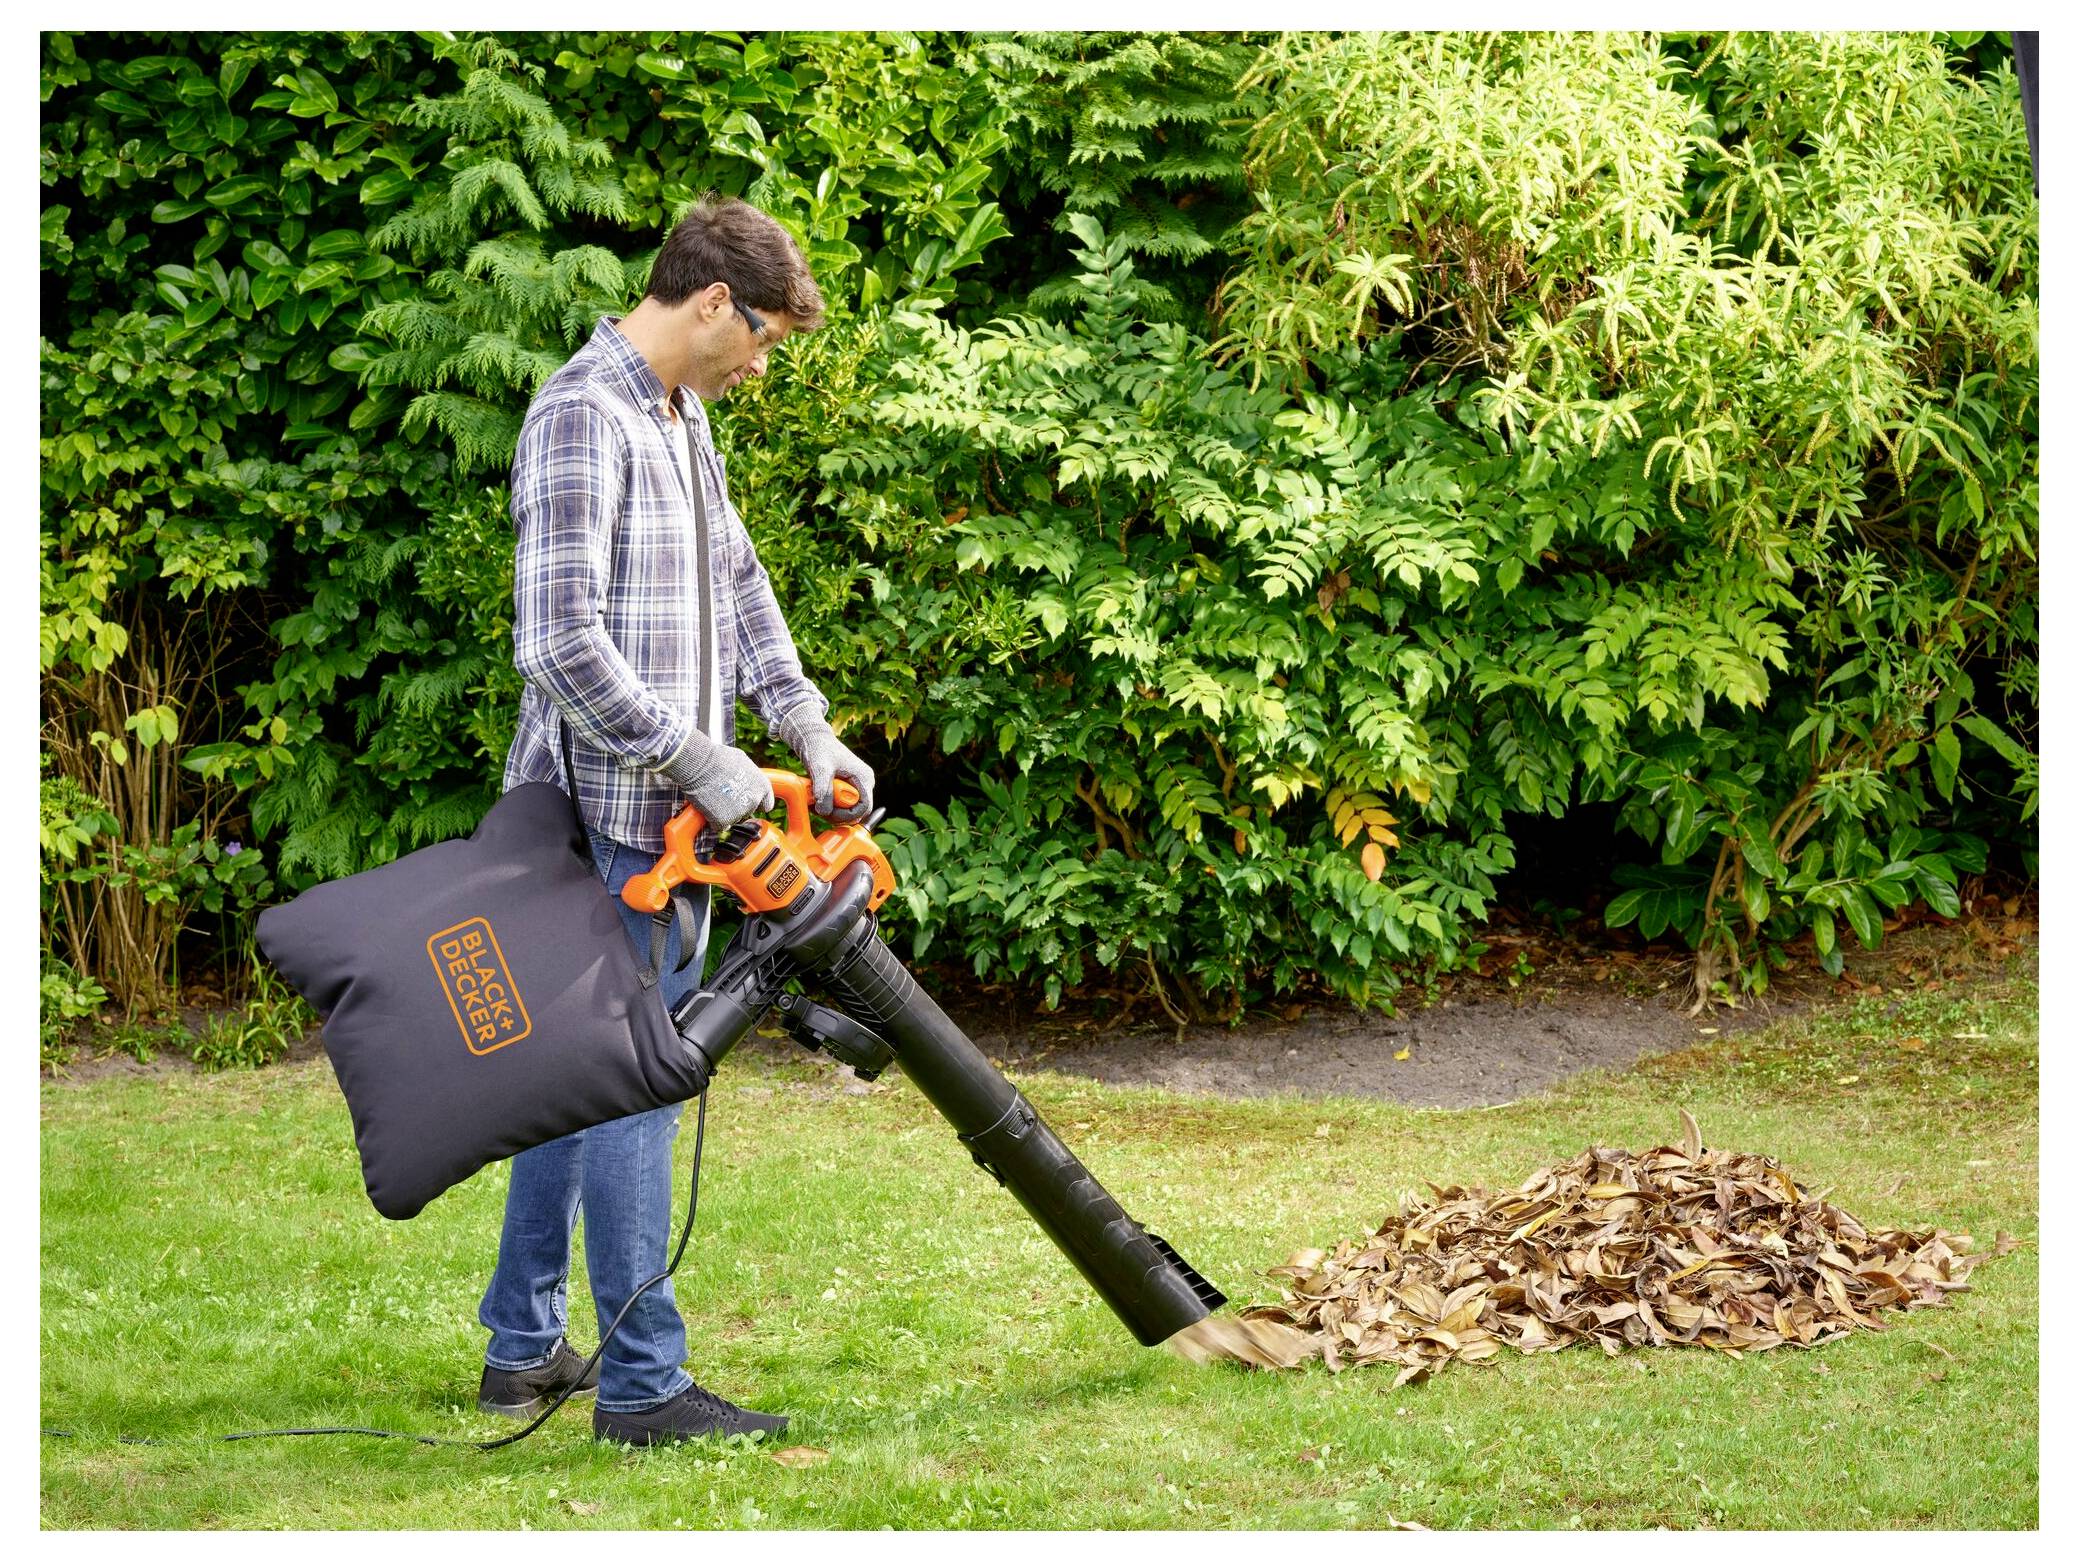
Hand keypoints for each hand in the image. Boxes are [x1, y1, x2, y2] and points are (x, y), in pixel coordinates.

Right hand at [660, 730, 775, 830]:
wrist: (699, 764)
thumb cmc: (718, 758)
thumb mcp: (742, 761)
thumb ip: (749, 775)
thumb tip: (747, 778)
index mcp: (762, 786)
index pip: (766, 804)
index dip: (755, 803)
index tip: (745, 801)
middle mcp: (754, 800)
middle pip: (748, 812)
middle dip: (737, 807)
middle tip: (723, 796)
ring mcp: (740, 812)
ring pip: (733, 820)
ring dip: (724, 813)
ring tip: (713, 798)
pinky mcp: (724, 821)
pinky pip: (719, 825)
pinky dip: (713, 820)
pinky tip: (707, 807)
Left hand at [775, 705, 874, 821]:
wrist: (813, 737)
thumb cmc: (819, 749)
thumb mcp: (820, 770)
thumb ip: (823, 791)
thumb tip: (825, 812)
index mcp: (864, 778)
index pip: (864, 808)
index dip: (847, 815)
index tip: (829, 813)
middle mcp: (864, 782)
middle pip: (856, 811)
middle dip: (837, 814)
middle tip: (819, 808)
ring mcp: (856, 784)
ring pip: (847, 808)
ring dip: (831, 810)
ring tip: (816, 802)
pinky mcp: (847, 785)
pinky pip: (841, 803)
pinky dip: (828, 804)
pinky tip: (817, 798)